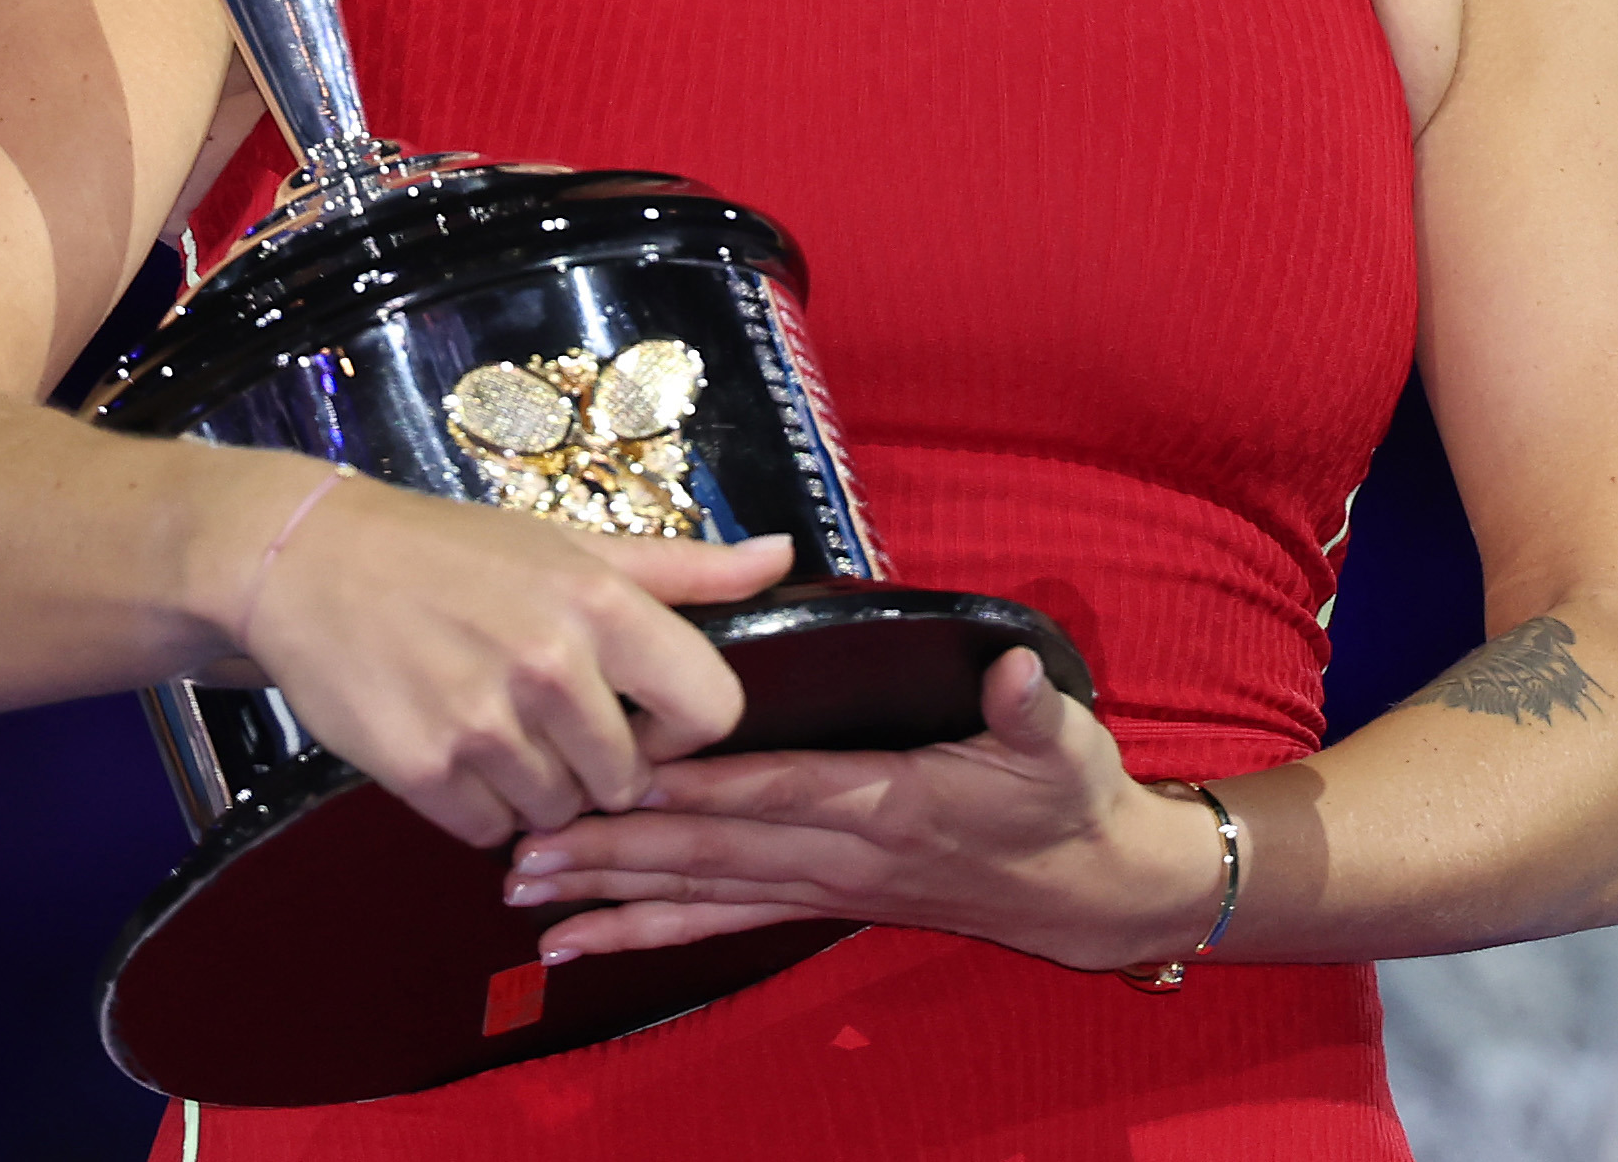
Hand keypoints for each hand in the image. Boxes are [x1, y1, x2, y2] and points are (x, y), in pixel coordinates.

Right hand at [234, 471, 790, 848]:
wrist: (310, 564)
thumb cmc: (455, 553)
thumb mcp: (574, 545)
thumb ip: (687, 569)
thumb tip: (786, 556)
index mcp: (603, 604)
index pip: (713, 711)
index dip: (683, 724)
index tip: (643, 710)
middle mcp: (552, 667)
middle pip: (631, 780)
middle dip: (598, 761)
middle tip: (545, 713)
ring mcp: (486, 725)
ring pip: (560, 812)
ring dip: (535, 786)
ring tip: (493, 722)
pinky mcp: (424, 771)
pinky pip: (491, 832)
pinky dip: (476, 807)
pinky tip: (451, 746)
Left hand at [497, 647, 1228, 969]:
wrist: (1093, 891)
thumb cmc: (1071, 802)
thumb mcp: (1068, 745)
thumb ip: (1033, 709)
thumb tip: (1018, 673)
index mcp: (889, 802)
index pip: (775, 790)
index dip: (698, 785)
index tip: (618, 772)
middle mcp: (842, 856)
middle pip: (711, 853)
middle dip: (615, 851)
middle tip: (523, 852)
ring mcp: (825, 889)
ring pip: (702, 894)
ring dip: (612, 897)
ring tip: (526, 899)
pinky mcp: (819, 904)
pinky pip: (721, 923)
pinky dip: (649, 932)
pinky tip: (582, 944)